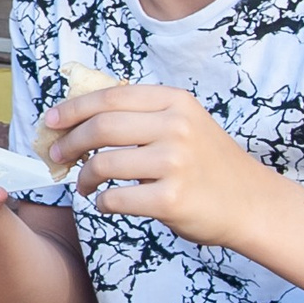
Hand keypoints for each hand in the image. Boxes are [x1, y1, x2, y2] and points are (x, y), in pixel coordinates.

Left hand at [49, 83, 274, 248]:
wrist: (252, 204)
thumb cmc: (209, 166)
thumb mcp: (185, 124)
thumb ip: (143, 115)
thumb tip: (81, 115)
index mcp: (175, 102)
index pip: (110, 97)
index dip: (73, 109)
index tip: (51, 121)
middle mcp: (176, 127)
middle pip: (101, 127)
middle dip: (70, 142)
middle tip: (58, 157)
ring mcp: (174, 162)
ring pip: (103, 164)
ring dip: (84, 178)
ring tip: (84, 185)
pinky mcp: (171, 199)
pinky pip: (115, 199)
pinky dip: (102, 203)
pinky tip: (106, 203)